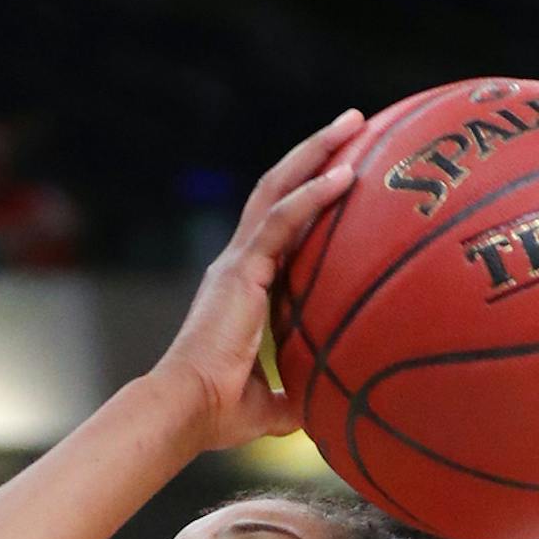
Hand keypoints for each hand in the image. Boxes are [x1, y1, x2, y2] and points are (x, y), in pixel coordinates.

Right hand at [150, 109, 363, 449]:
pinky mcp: (240, 271)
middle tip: (351, 125)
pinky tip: (345, 174)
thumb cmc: (216, 414)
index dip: (305, 197)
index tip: (340, 174)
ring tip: (352, 124)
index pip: (276, 227)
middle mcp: (236, 264)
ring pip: (278, 189)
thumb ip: (290, 400)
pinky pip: (281, 220)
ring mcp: (236, 263)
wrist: (186, 411)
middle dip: (313, 153)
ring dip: (316, 152)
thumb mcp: (265, 406)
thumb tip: (320, 411)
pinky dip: (313, 195)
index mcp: (240, 288)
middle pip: (277, 190)